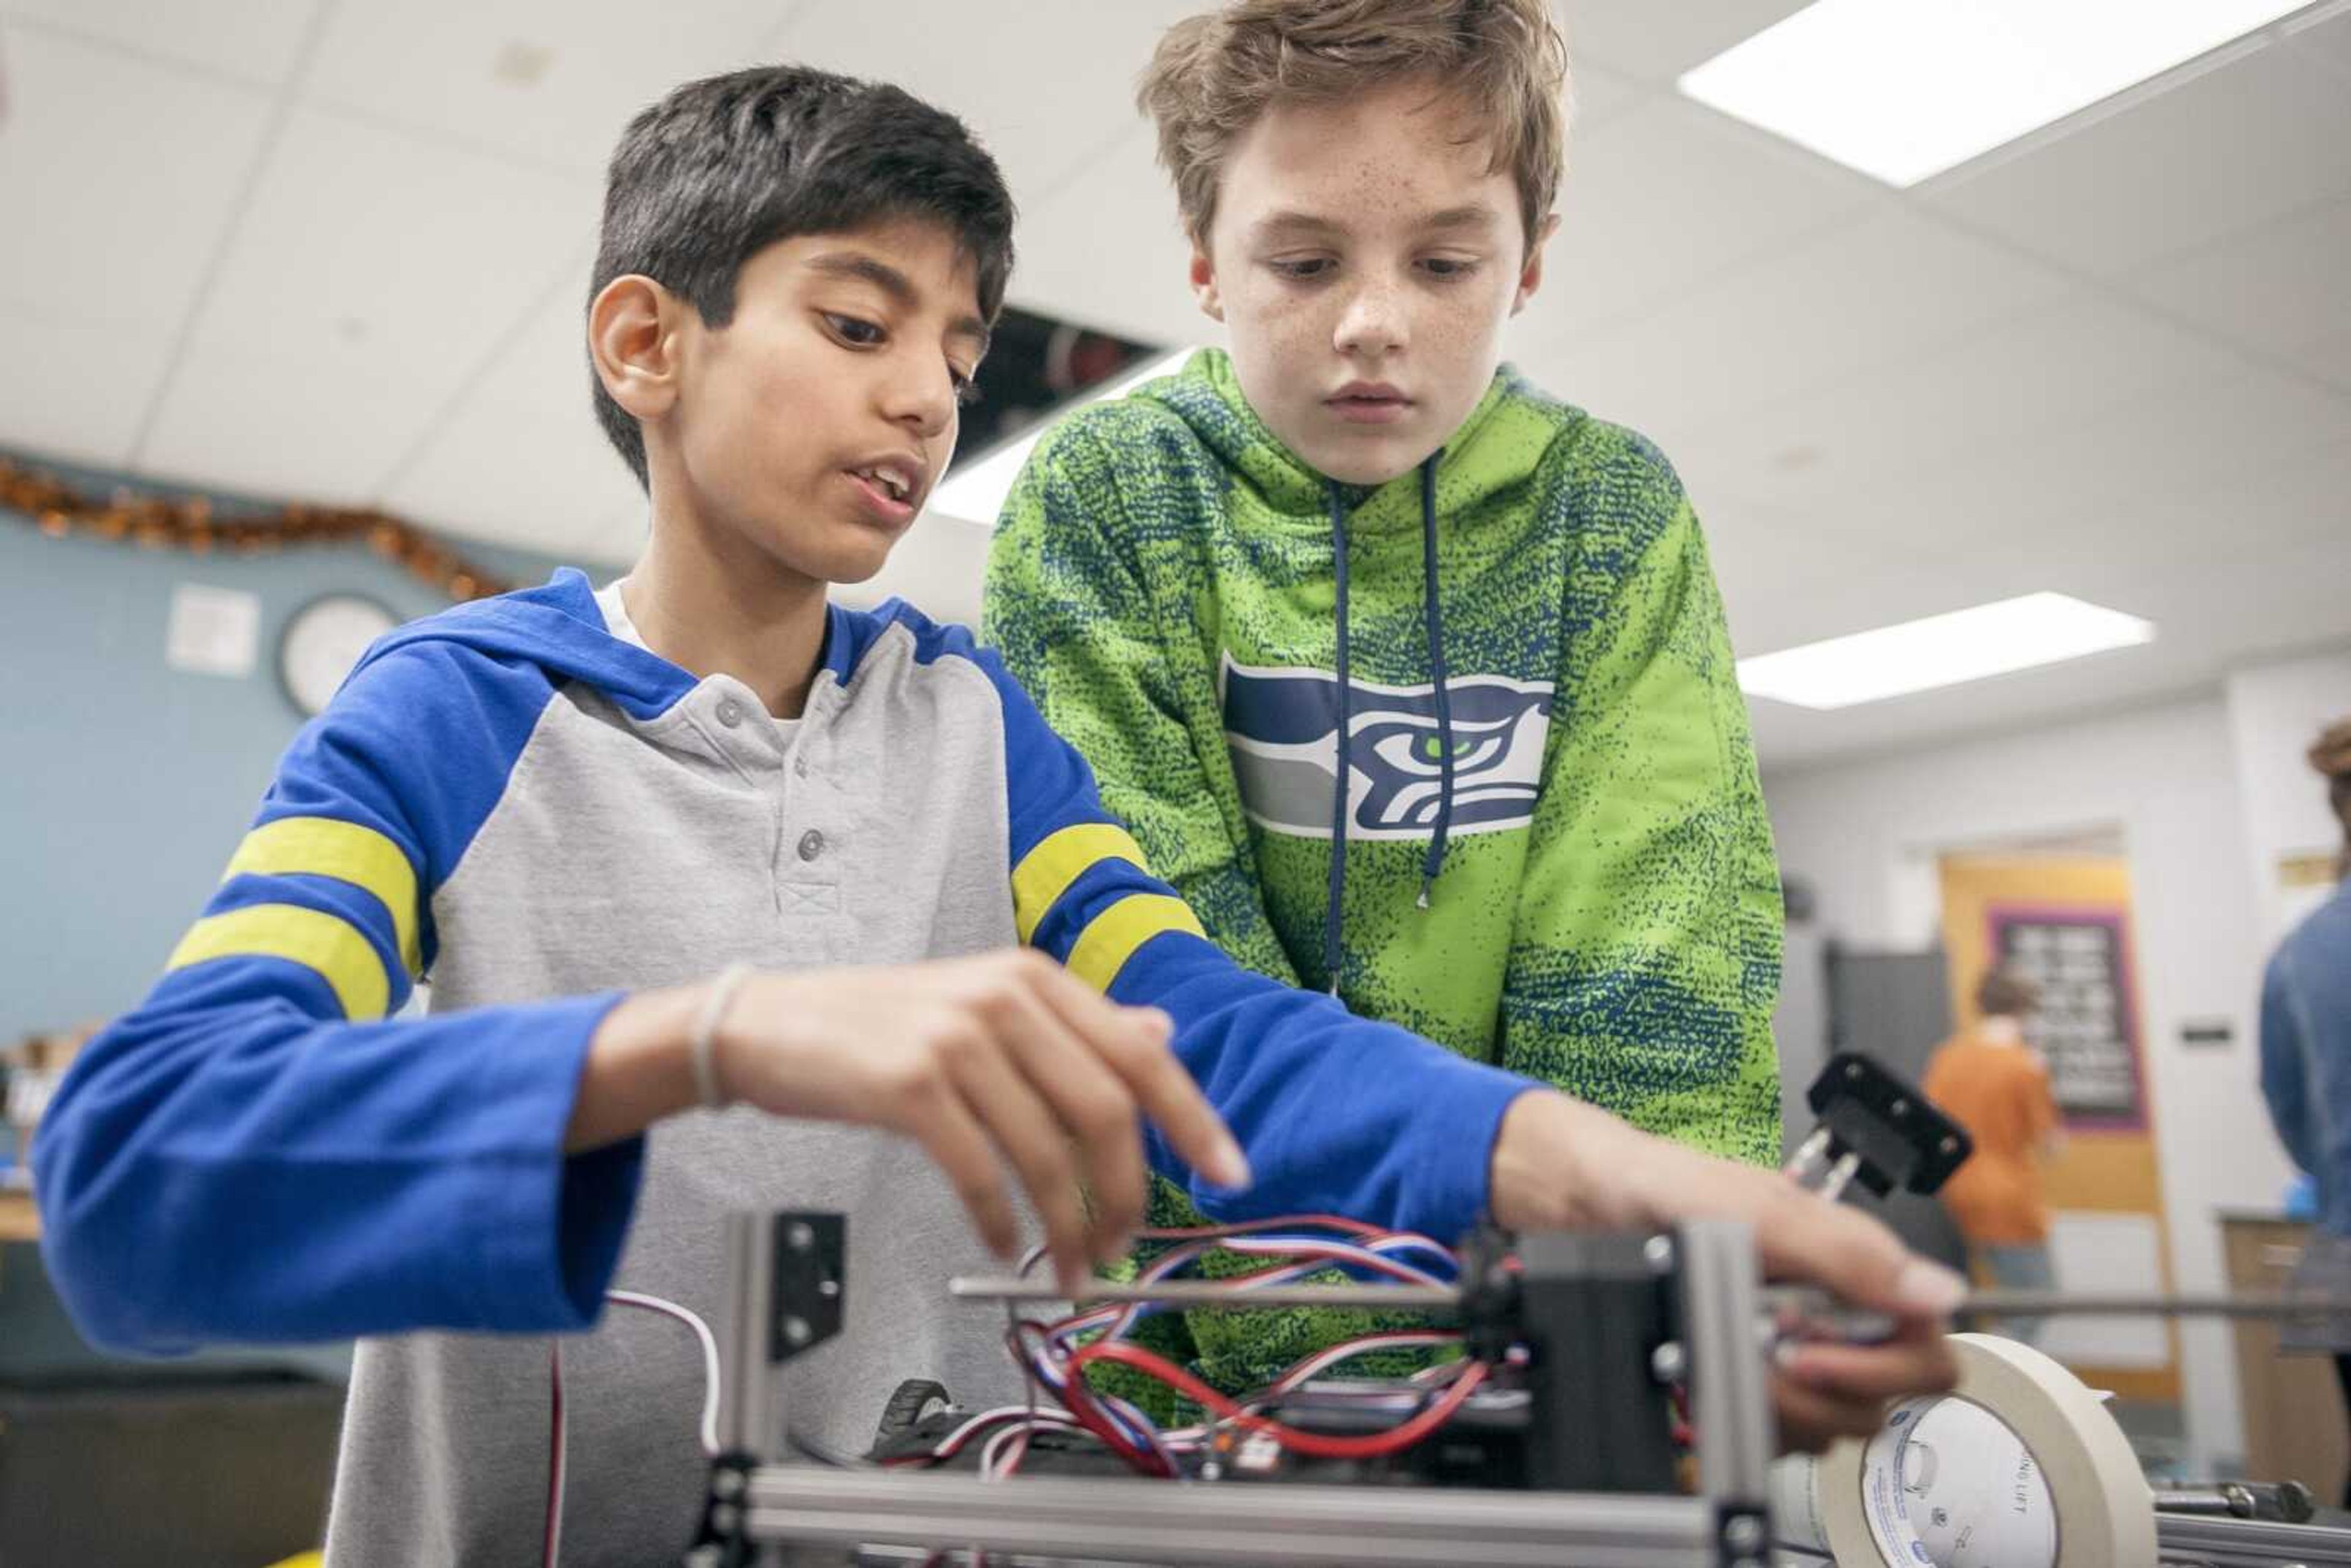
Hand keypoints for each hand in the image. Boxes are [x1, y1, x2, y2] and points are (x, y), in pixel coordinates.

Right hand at [711, 950, 1250, 1293]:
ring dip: (1068, 1225)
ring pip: (1046, 1151)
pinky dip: (1001, 1221)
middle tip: (1126, 1245)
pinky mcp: (909, 1085)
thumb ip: (1073, 1026)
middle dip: (1128, 1191)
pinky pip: (980, 1172)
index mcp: (1036, 980)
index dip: (1192, 1119)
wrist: (769, 1023)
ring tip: (1070, 1267)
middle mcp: (1005, 999)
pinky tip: (1004, 1245)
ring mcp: (956, 1040)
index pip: (1142, 1052)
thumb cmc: (879, 1025)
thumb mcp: (985, 1005)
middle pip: (1106, 1109)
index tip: (1228, 1174)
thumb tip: (1160, 1031)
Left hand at [1488, 1091, 1962, 1451]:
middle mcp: (1836, 1318)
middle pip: (1879, 1403)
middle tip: (1760, 1354)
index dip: (1881, 1371)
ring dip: (1774, 1404)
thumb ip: (1850, 1254)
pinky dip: (1743, 1418)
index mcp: (1858, 1272)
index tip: (1811, 1355)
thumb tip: (1940, 1290)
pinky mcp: (1752, 1383)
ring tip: (1722, 1355)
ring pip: (1827, 1427)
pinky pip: (1776, 1436)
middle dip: (1816, 1389)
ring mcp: (1795, 1354)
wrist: (1594, 1203)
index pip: (1926, 1353)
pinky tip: (1708, 1378)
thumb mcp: (1762, 1211)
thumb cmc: (1674, 1188)